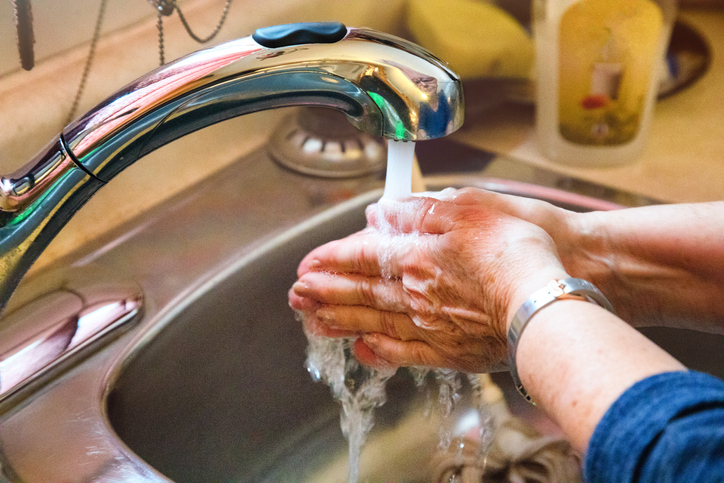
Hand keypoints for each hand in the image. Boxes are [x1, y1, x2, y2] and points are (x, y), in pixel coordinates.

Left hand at [290, 188, 567, 372]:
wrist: (552, 302)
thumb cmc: (517, 250)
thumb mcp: (467, 208)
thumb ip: (417, 211)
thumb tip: (380, 214)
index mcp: (415, 256)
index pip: (361, 256)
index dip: (330, 259)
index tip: (307, 263)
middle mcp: (414, 295)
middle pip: (358, 293)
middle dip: (322, 292)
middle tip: (295, 295)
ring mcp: (430, 327)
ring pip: (372, 323)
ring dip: (338, 321)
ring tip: (311, 320)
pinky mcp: (451, 352)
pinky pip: (404, 353)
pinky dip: (379, 351)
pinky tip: (363, 351)